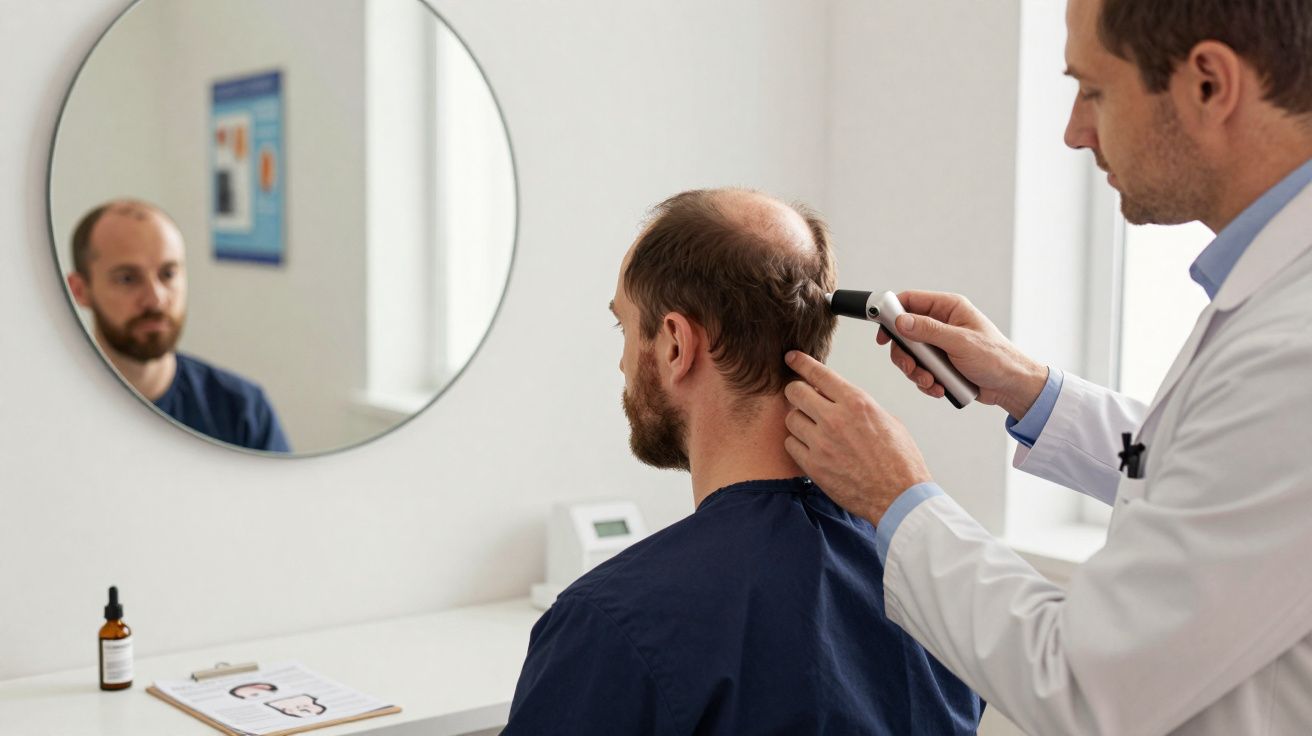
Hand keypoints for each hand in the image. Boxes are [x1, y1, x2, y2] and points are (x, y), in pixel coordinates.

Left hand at [783, 352, 930, 525]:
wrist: (900, 497)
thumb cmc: (900, 461)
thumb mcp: (887, 420)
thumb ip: (859, 406)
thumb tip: (840, 399)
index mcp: (857, 402)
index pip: (818, 373)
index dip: (801, 362)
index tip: (791, 357)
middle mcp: (835, 419)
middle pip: (795, 392)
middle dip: (797, 392)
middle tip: (802, 399)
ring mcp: (822, 443)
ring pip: (791, 419)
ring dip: (799, 421)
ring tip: (814, 430)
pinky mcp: (814, 466)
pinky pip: (791, 444)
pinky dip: (798, 444)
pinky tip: (812, 448)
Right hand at [877, 290, 1047, 418]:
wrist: (1011, 387)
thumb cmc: (997, 359)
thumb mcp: (961, 342)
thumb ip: (929, 330)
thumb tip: (901, 321)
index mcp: (949, 308)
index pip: (910, 301)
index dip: (891, 313)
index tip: (882, 332)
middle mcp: (942, 323)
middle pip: (904, 333)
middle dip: (905, 355)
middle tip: (911, 367)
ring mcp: (940, 344)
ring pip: (910, 355)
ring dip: (916, 372)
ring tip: (931, 382)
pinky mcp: (940, 364)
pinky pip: (920, 370)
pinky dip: (925, 382)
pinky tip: (939, 387)